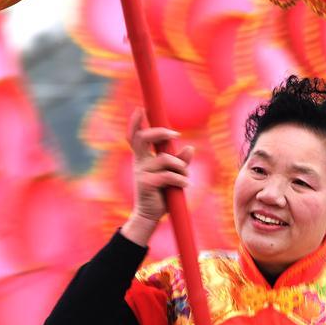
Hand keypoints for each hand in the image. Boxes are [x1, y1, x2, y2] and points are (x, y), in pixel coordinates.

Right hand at [121, 109, 193, 245]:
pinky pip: (168, 175)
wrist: (150, 216)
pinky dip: (180, 179)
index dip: (136, 123)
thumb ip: (180, 161)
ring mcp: (141, 173)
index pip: (135, 137)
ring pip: (164, 159)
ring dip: (180, 166)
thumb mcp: (173, 174)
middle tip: (175, 134)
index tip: (140, 109)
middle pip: (142, 139)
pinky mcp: (146, 184)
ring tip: (186, 177)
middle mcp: (139, 162)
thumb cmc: (161, 193)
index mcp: (143, 158)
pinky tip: (185, 185)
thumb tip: (190, 147)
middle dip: (159, 132)